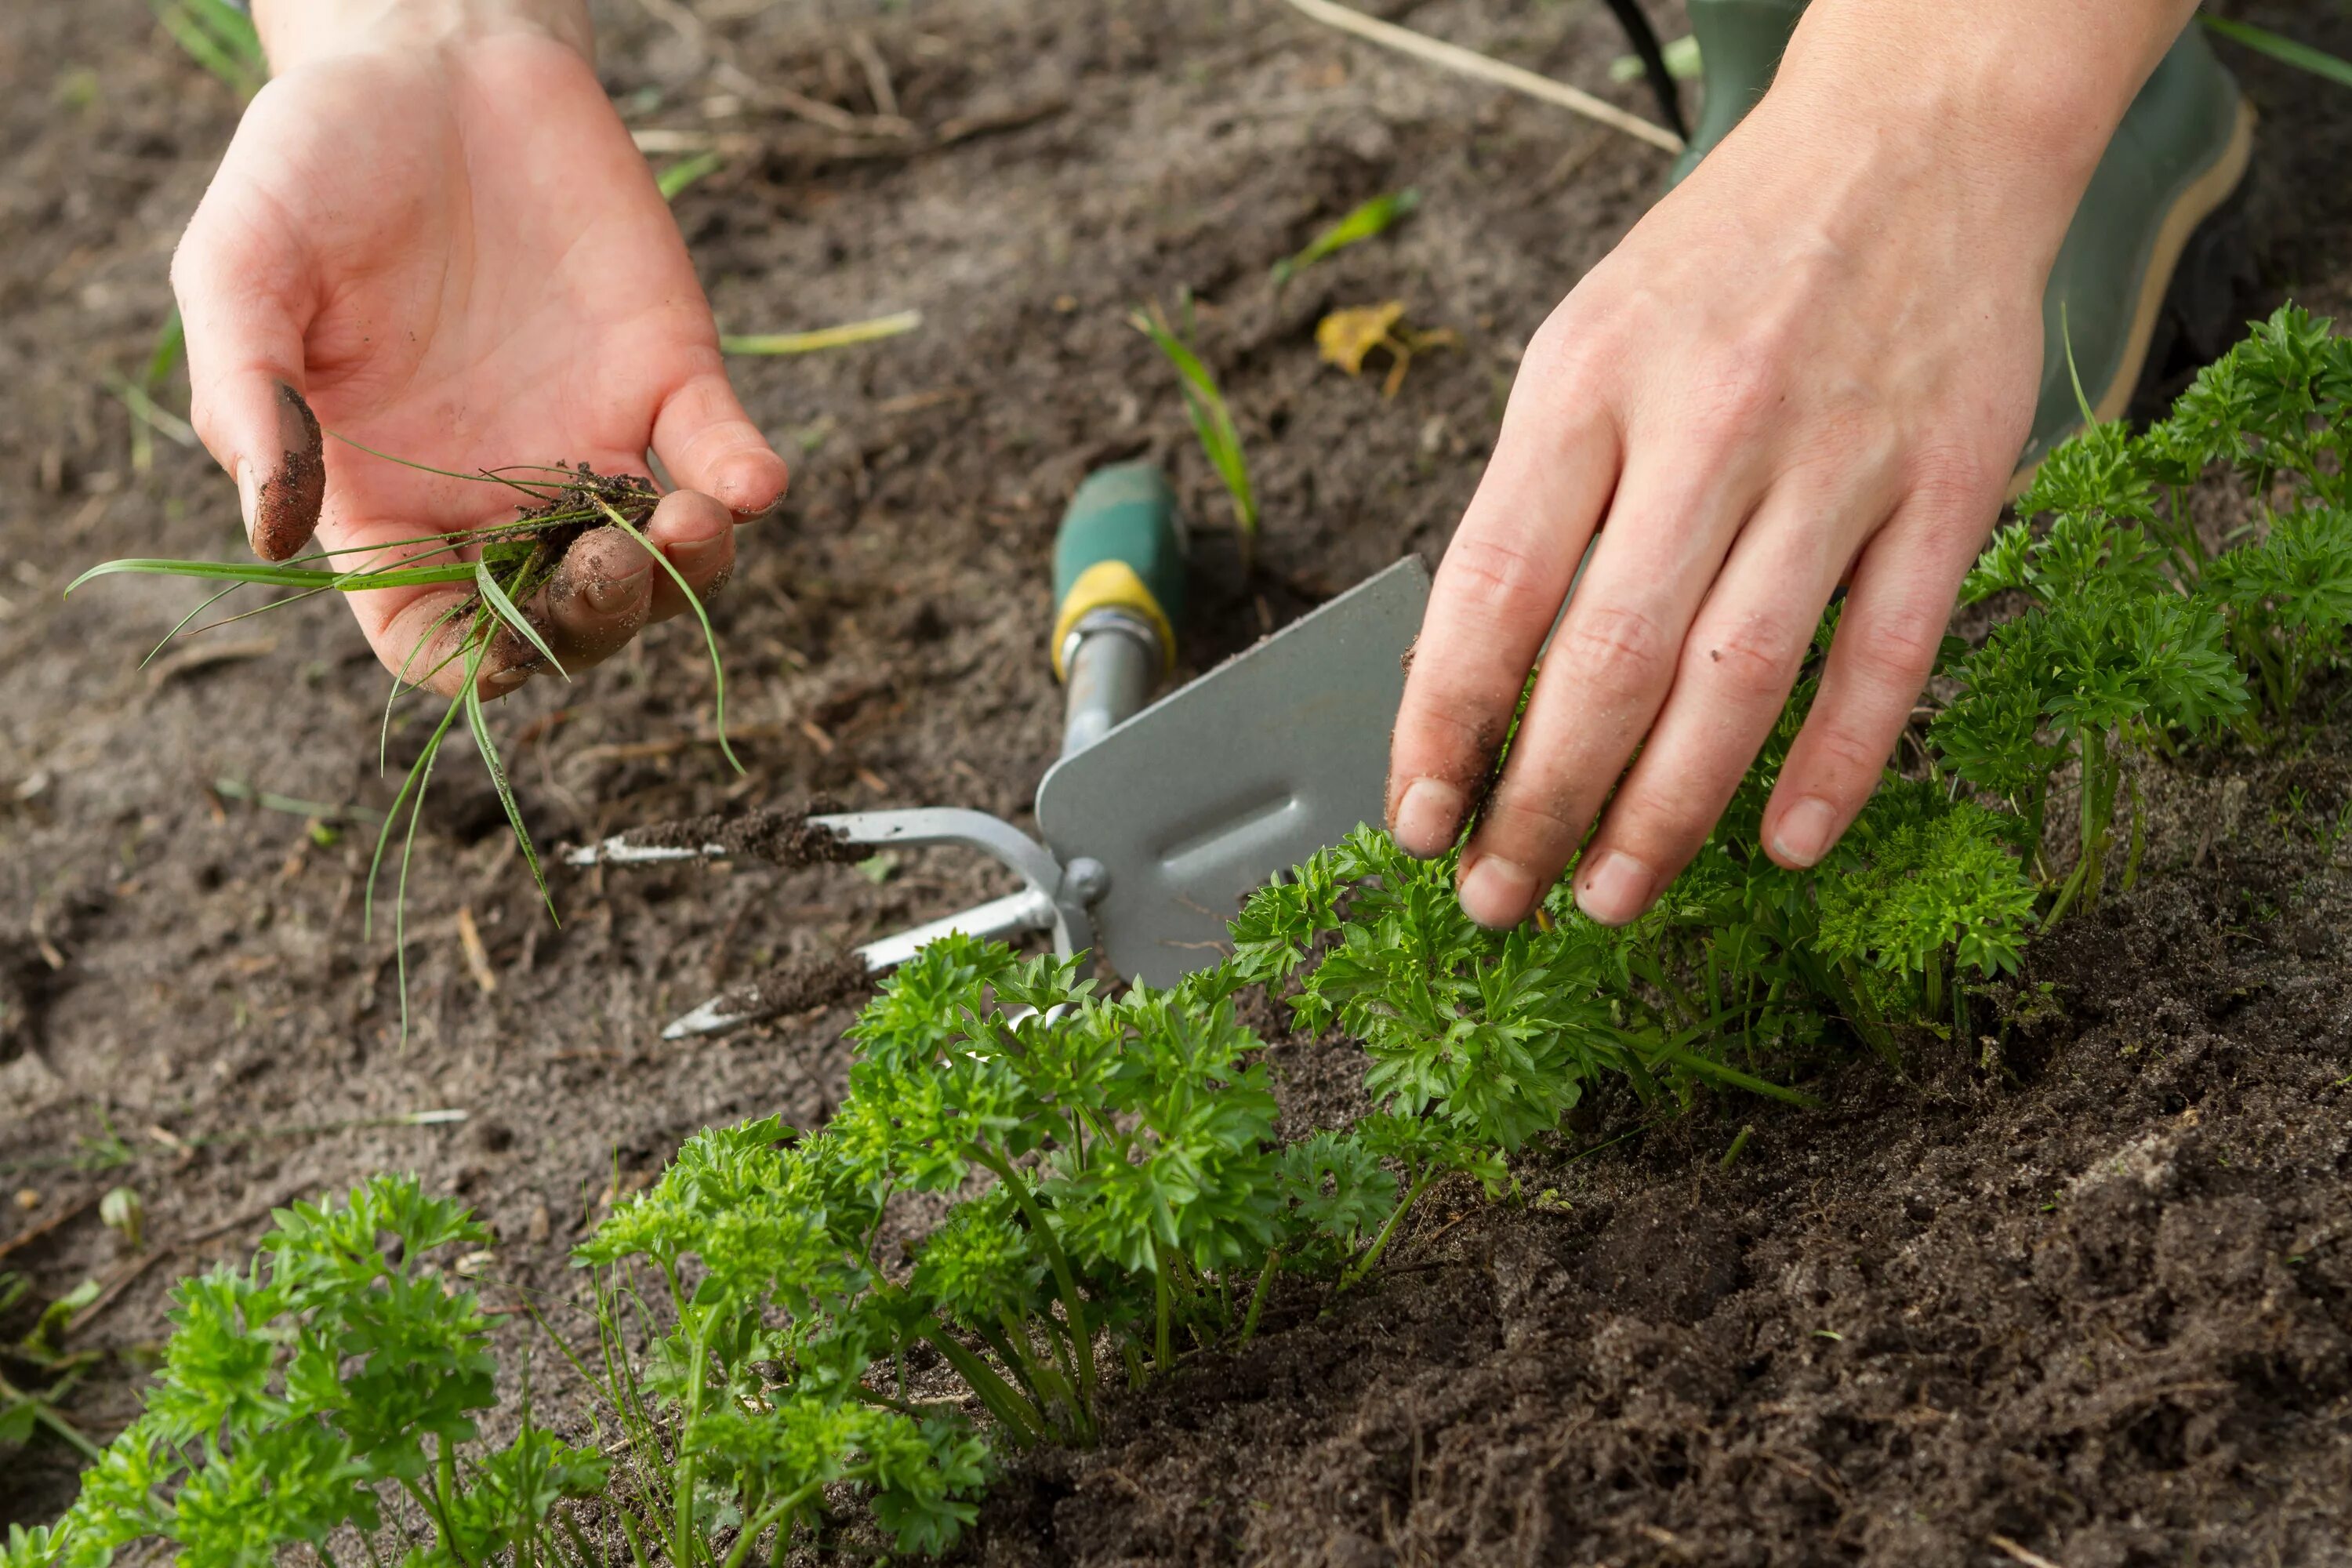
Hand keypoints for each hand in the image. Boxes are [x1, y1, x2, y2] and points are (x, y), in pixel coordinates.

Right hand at [172, 1, 787, 696]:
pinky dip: (747, 482)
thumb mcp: (238, 271)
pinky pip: (724, 457)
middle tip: (609, 565)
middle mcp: (498, 495)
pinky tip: (749, 478)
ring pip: (662, 564)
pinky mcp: (669, 376)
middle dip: (596, 625)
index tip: (501, 644)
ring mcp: (593, 442)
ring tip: (684, 524)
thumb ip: (247, 400)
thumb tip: (275, 534)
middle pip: (564, 624)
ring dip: (687, 574)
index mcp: (388, 502)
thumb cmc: (309, 170)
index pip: (435, 639)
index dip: (471, 667)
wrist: (427, 61)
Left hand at [1385, 0, 2192, 928]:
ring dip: (1666, 813)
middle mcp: (1709, 420)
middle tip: (1500, 897)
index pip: (1494, 587)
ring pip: (1739, 676)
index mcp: (1590, 382)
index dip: (1445, 723)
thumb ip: (1536, 498)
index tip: (1417, 820)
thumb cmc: (1723, 263)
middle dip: (1541, 802)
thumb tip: (1470, 679)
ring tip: (1608, 899)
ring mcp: (1838, 457)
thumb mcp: (1585, 344)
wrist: (1913, 142)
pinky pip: (1888, 652)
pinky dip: (1837, 763)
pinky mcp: (1950, 484)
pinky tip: (1785, 845)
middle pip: (1609, 657)